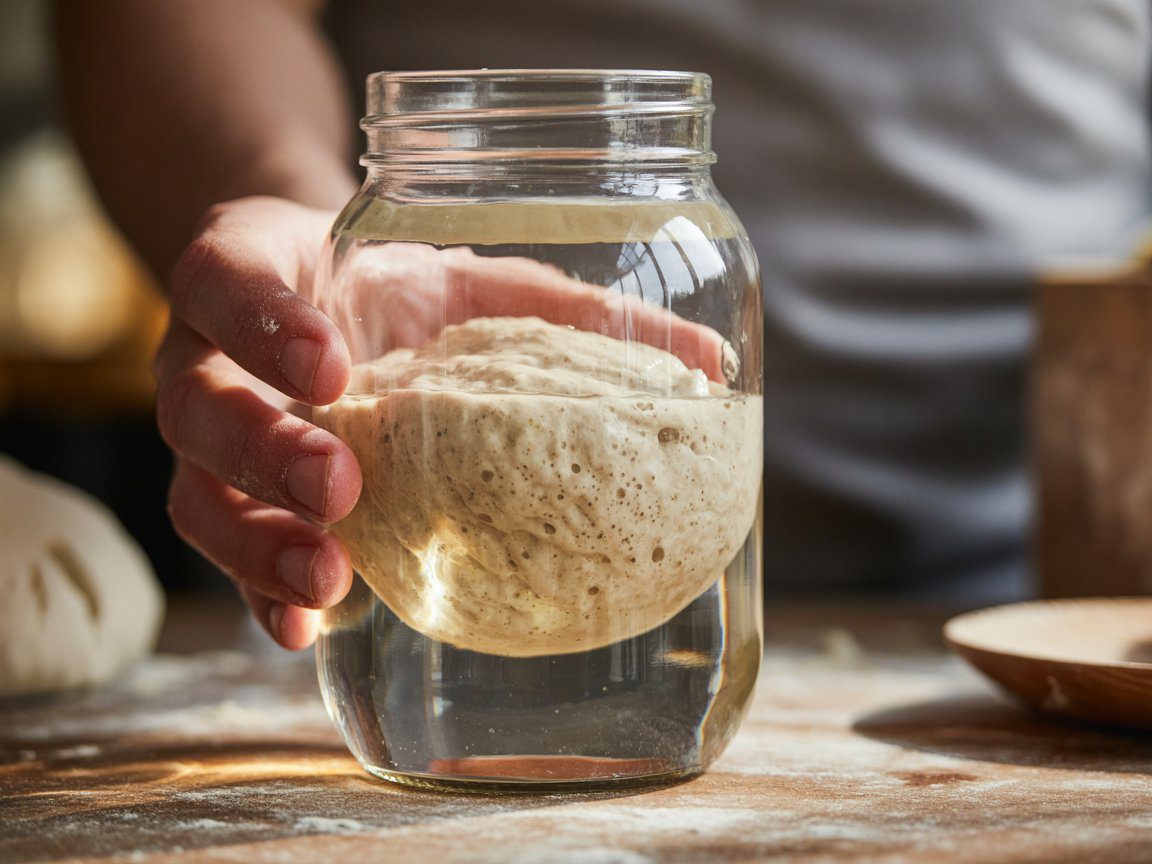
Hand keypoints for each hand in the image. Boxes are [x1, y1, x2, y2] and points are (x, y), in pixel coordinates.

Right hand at [156, 196, 728, 649]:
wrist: (317, 306)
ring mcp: (213, 437)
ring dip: (257, 544)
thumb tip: (709, 364)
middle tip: (343, 485)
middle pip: (196, 407)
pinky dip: (260, 592)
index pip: (227, 280)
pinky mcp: (232, 499)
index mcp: (254, 274)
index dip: (265, 324)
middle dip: (265, 451)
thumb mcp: (467, 279)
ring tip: (331, 578)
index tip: (334, 365)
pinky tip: (309, 625)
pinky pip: (223, 555)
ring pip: (195, 495)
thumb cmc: (395, 290)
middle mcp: (211, 358)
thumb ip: (568, 311)